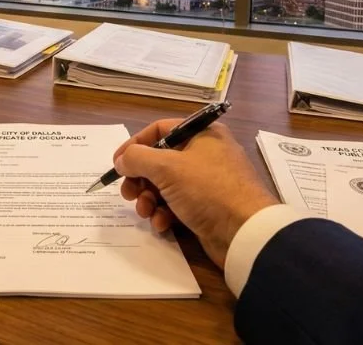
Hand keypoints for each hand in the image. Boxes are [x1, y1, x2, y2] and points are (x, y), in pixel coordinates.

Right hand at [113, 120, 278, 268]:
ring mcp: (207, 182)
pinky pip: (177, 205)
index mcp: (202, 134)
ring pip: (166, 186)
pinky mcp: (207, 207)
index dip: (134, 145)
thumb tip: (121, 160)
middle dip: (140, 179)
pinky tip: (162, 225)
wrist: (245, 232)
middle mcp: (205, 154)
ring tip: (146, 211)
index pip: (159, 130)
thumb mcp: (168, 168)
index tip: (116, 163)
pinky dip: (165, 214)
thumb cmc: (207, 189)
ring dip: (150, 200)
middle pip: (160, 161)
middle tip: (128, 194)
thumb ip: (137, 158)